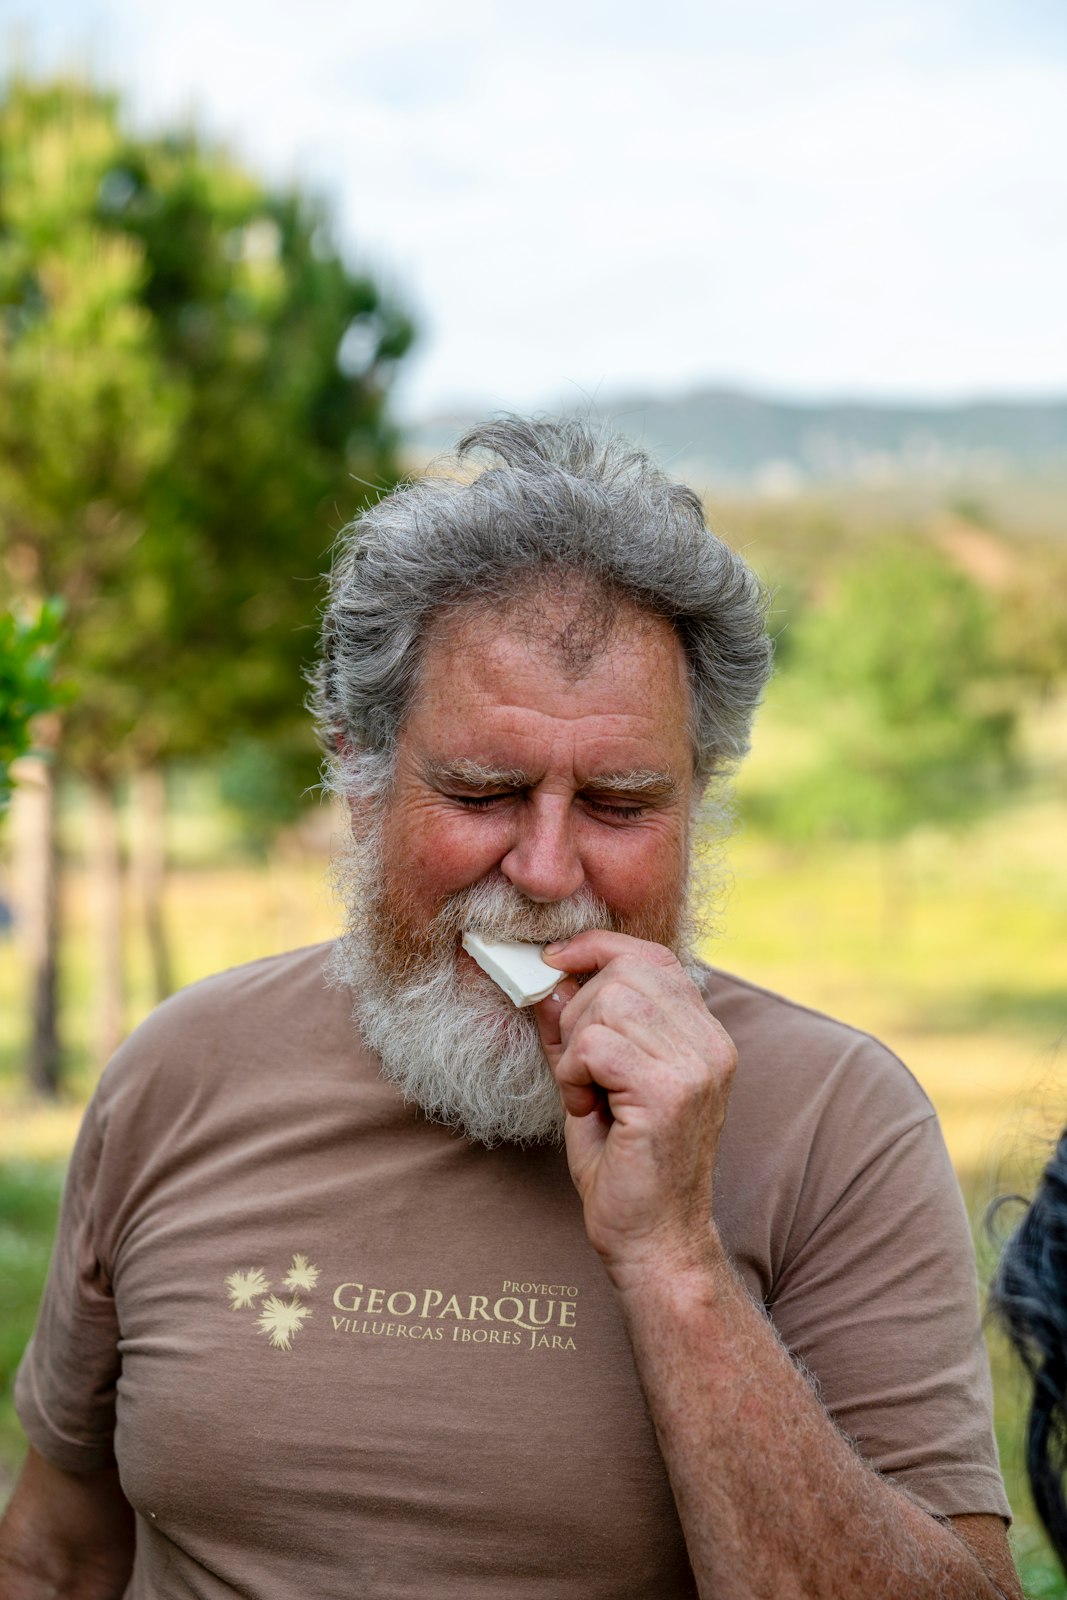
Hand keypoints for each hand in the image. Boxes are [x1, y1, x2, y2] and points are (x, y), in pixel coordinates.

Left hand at [535, 932, 736, 1285]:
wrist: (654, 1240)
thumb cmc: (625, 1166)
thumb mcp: (599, 1081)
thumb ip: (581, 1028)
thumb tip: (550, 978)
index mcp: (705, 1035)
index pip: (655, 956)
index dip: (599, 948)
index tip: (555, 962)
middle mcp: (711, 1043)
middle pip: (624, 972)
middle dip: (578, 1010)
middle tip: (578, 1068)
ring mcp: (696, 1066)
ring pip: (607, 1003)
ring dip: (575, 1046)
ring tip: (586, 1092)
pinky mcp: (670, 1093)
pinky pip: (595, 1046)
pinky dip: (573, 1073)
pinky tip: (586, 1109)